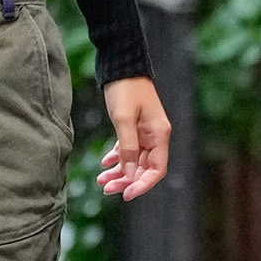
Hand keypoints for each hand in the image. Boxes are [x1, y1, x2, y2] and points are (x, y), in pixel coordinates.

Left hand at [97, 77, 171, 201]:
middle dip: (126, 181)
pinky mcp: (134, 126)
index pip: (156, 170)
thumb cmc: (125, 90)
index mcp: (159, 135)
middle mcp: (155, 136)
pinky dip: (117, 158)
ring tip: (100, 181)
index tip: (126, 195)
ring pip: (134, 160)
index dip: (142, 185)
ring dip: (119, 172)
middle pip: (143, 168)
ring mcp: (145, 132)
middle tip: (105, 189)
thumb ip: (127, 147)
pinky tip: (104, 163)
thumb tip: (128, 174)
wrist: (122, 65)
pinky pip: (128, 149)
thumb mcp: (124, 119)